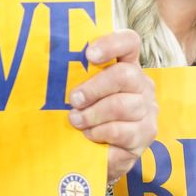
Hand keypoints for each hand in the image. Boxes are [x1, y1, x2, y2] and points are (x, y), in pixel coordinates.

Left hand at [66, 29, 156, 183]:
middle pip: (124, 75)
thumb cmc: (89, 113)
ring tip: (76, 121)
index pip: (129, 42)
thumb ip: (75, 76)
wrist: (103, 153)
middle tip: (74, 100)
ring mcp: (148, 109)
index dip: (111, 44)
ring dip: (92, 114)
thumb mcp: (82, 92)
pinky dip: (99, 133)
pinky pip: (120, 131)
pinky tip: (89, 135)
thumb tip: (47, 61)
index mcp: (127, 65)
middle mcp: (142, 84)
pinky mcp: (146, 134)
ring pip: (120, 105)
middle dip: (94, 88)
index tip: (89, 54)